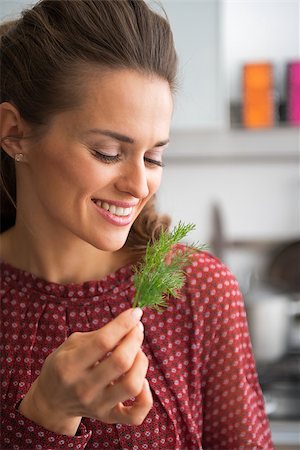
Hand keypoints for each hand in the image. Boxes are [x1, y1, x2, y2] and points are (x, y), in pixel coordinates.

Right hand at [19, 308, 151, 435]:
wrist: (51, 401)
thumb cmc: (64, 364)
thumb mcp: (72, 344)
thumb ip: (99, 335)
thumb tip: (131, 324)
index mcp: (69, 365)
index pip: (103, 341)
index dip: (124, 323)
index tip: (135, 312)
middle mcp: (83, 388)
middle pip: (121, 362)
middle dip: (135, 339)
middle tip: (136, 330)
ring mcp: (96, 406)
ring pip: (132, 384)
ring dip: (141, 362)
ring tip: (137, 353)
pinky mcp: (108, 418)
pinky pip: (136, 414)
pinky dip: (146, 396)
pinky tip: (142, 381)